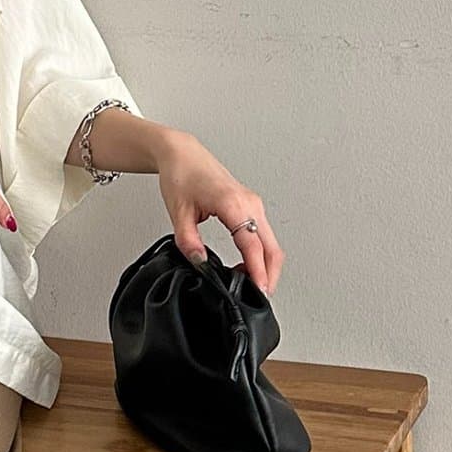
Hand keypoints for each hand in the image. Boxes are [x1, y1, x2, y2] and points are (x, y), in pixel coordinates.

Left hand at [156, 133, 283, 296]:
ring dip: (265, 266)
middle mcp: (249, 204)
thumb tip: (200, 262)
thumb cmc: (182, 175)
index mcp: (233, 204)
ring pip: (271, 243)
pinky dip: (260, 255)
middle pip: (272, 248)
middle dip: (269, 275)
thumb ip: (188, 241)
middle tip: (258, 297)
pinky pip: (263, 236)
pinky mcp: (250, 207)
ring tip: (248, 286)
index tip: (259, 290)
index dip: (257, 271)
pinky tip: (246, 267)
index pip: (252, 245)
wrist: (184, 155)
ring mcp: (253, 205)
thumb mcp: (178, 213)